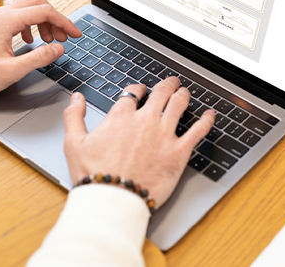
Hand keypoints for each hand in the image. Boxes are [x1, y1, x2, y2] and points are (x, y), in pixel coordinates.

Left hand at [0, 0, 80, 98]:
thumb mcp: (11, 71)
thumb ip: (39, 58)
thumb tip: (58, 48)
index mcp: (7, 21)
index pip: (46, 12)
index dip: (65, 23)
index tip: (75, 34)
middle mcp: (2, 14)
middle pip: (38, 3)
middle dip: (56, 18)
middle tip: (64, 36)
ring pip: (28, 8)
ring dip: (44, 21)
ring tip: (50, 40)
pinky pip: (18, 16)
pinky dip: (31, 24)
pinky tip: (31, 40)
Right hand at [63, 77, 215, 207]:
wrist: (113, 200)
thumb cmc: (94, 175)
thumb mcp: (73, 143)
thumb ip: (74, 116)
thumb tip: (76, 98)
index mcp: (121, 116)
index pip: (133, 92)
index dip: (138, 88)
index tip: (141, 90)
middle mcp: (145, 120)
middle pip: (161, 92)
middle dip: (167, 84)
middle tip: (171, 83)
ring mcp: (164, 134)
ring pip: (179, 104)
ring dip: (184, 95)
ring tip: (185, 92)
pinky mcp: (178, 151)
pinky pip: (198, 130)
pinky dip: (206, 120)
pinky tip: (210, 115)